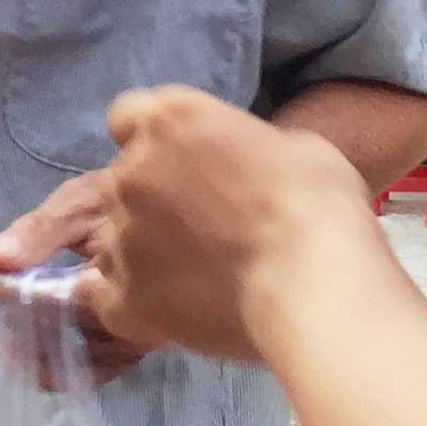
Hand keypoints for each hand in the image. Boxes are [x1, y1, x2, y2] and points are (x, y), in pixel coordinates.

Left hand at [0, 169, 150, 379]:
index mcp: (127, 279)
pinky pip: (99, 370)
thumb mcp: (86, 199)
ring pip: (81, 362)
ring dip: (38, 352)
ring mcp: (142, 337)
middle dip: (20, 322)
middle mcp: (139, 318)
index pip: (54, 299)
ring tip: (4, 335)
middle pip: (67, 337)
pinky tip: (36, 357)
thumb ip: (41, 230)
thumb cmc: (133, 197)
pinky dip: (65, 369)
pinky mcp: (141, 343)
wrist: (181, 208)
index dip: (7, 289)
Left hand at [95, 87, 375, 360]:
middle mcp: (132, 173)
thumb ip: (247, 146)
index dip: (148, 140)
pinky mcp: (123, 299)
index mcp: (171, 120)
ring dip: (140, 252)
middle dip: (150, 200)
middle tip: (198, 227)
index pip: (127, 116)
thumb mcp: (296, 146)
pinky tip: (172, 309)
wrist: (315, 285)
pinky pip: (108, 297)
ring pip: (111, 240)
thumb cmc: (318, 207)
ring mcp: (121, 238)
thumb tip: (245, 164)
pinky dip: (133, 302)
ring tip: (191, 276)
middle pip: (120, 182)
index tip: (176, 162)